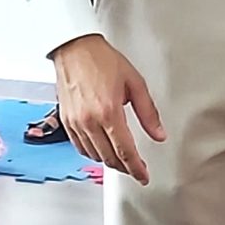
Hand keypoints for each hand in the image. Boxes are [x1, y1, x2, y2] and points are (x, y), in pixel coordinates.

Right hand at [52, 34, 164, 184]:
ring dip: (109, 161)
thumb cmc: (102, 60)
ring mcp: (75, 122)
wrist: (75, 48)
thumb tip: (159, 134)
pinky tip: (102, 149)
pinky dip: (93, 153)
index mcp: (108, 112)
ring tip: (122, 159)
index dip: (136, 168)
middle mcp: (89, 121)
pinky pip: (80, 147)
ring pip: (94, 155)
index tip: (143, 176)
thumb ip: (148, 113)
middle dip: (125, 167)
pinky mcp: (66, 121)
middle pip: (109, 158)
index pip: (125, 151)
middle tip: (136, 169)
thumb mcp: (135, 83)